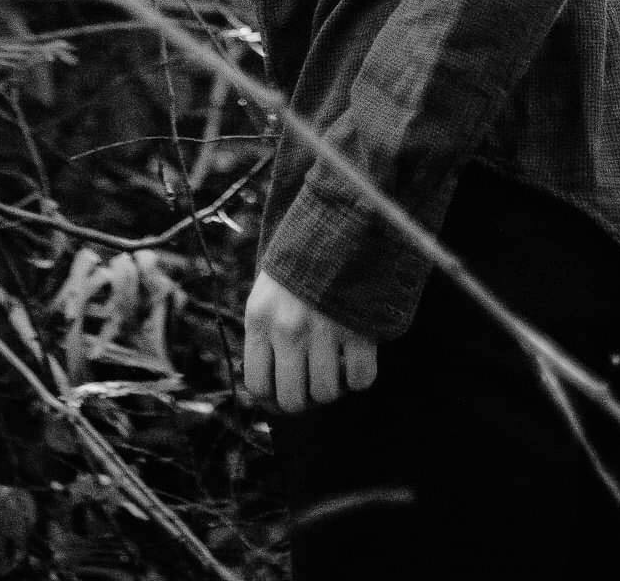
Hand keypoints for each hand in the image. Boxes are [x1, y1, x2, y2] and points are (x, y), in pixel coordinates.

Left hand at [243, 269, 378, 413]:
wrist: (344, 219)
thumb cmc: (303, 258)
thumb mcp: (269, 288)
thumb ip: (266, 331)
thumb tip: (270, 389)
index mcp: (260, 316)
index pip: (257, 386)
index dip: (274, 397)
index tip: (288, 388)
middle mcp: (287, 328)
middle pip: (293, 399)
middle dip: (306, 397)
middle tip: (315, 379)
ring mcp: (324, 329)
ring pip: (327, 393)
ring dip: (335, 384)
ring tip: (338, 362)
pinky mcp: (359, 328)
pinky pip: (361, 378)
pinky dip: (362, 374)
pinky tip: (359, 354)